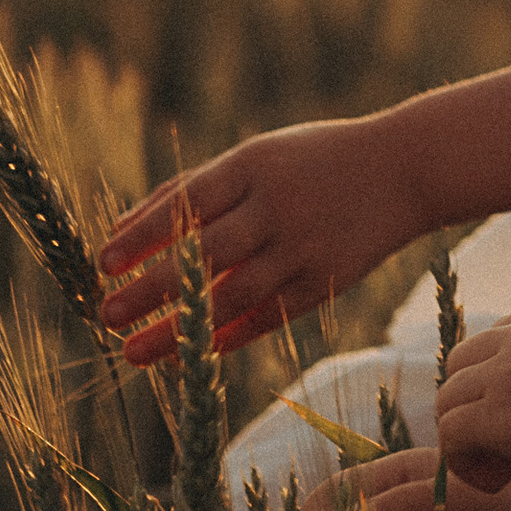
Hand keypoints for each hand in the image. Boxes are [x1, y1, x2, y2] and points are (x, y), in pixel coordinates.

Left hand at [97, 116, 420, 363]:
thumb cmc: (315, 160)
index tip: (103, 262)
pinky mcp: (325, 280)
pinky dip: (228, 336)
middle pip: (204, 254)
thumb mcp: (258, 157)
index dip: (143, 233)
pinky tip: (192, 353)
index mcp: (255, 166)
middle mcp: (278, 207)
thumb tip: (123, 227)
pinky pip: (268, 316)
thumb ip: (195, 189)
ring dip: (178, 328)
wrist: (407, 169)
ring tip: (133, 351)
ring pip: (232, 295)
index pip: (187, 202)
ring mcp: (304, 246)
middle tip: (105, 314)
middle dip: (150, 288)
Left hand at [435, 307, 510, 505]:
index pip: (505, 332)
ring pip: (448, 397)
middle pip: (463, 360)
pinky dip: (464, 464)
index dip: (501, 379)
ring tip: (504, 473)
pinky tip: (502, 484)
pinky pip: (451, 433)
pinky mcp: (504, 414)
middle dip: (473, 405)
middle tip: (505, 451)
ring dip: (467, 439)